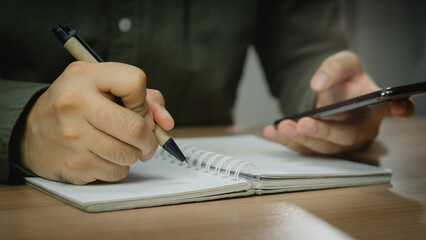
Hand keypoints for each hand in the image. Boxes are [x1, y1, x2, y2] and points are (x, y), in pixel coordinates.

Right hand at [20, 61, 173, 184]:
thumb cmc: (76, 103)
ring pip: (129, 155)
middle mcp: (76, 106)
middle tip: (146, 141)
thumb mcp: (102, 83)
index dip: (144, 99)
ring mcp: (74, 139)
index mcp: (85, 78)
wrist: (31, 130)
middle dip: (149, 139)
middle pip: (136, 129)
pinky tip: (104, 156)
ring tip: (119, 145)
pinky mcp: (75, 166)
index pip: (135, 82)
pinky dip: (118, 167)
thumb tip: (166, 123)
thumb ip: (143, 97)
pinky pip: (117, 172)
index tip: (138, 109)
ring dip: (133, 154)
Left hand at [264, 51, 413, 154]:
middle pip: (346, 136)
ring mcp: (339, 143)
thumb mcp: (342, 63)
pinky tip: (270, 132)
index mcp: (375, 108)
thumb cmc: (343, 80)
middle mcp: (360, 130)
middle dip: (324, 132)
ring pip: (322, 148)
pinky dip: (285, 141)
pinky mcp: (320, 148)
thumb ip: (334, 68)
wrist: (327, 92)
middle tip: (303, 122)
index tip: (397, 107)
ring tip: (282, 126)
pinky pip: (303, 148)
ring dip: (300, 139)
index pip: (395, 108)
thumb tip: (319, 83)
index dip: (399, 109)